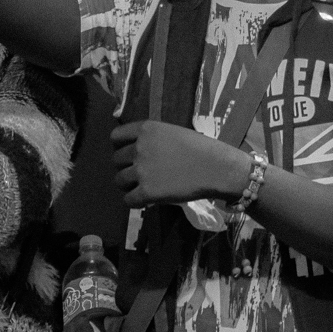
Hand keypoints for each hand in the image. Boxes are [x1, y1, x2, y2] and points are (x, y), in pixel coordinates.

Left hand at [112, 120, 249, 206]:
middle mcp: (139, 148)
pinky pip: (127, 200)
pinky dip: (134, 202)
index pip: (116, 137)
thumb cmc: (201, 148)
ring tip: (141, 187)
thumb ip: (153, 139)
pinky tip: (145, 200)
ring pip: (119, 181)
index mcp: (146, 129)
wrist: (216, 168)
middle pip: (116, 160)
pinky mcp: (146, 192)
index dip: (120, 147)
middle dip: (125, 167)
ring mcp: (141, 170)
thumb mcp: (173, 133)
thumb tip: (140, 150)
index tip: (128, 154)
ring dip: (128, 185)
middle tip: (139, 173)